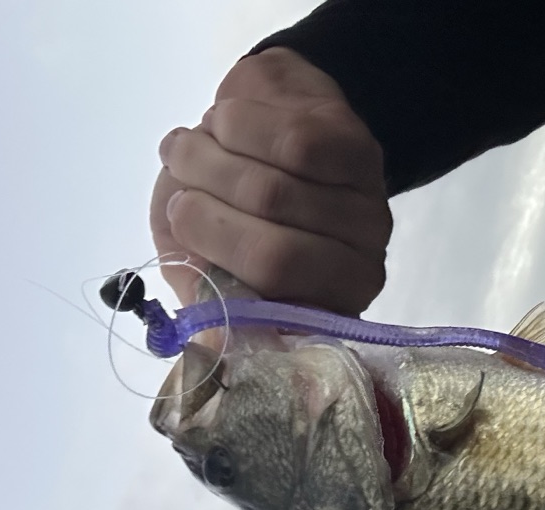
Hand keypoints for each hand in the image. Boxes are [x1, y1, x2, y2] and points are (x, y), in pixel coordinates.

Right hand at [150, 48, 391, 313]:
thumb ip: (208, 302)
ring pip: (275, 194)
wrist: (255, 121)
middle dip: (201, 210)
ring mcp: (368, 216)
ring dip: (210, 161)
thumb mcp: (202, 262)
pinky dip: (239, 125)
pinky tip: (222, 122)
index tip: (178, 224)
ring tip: (188, 148)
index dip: (215, 274)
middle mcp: (359, 274)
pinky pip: (293, 142)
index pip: (268, 317)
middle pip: (271, 255)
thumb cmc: (223, 203)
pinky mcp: (362, 155)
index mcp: (318, 315)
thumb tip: (210, 352)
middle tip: (176, 180)